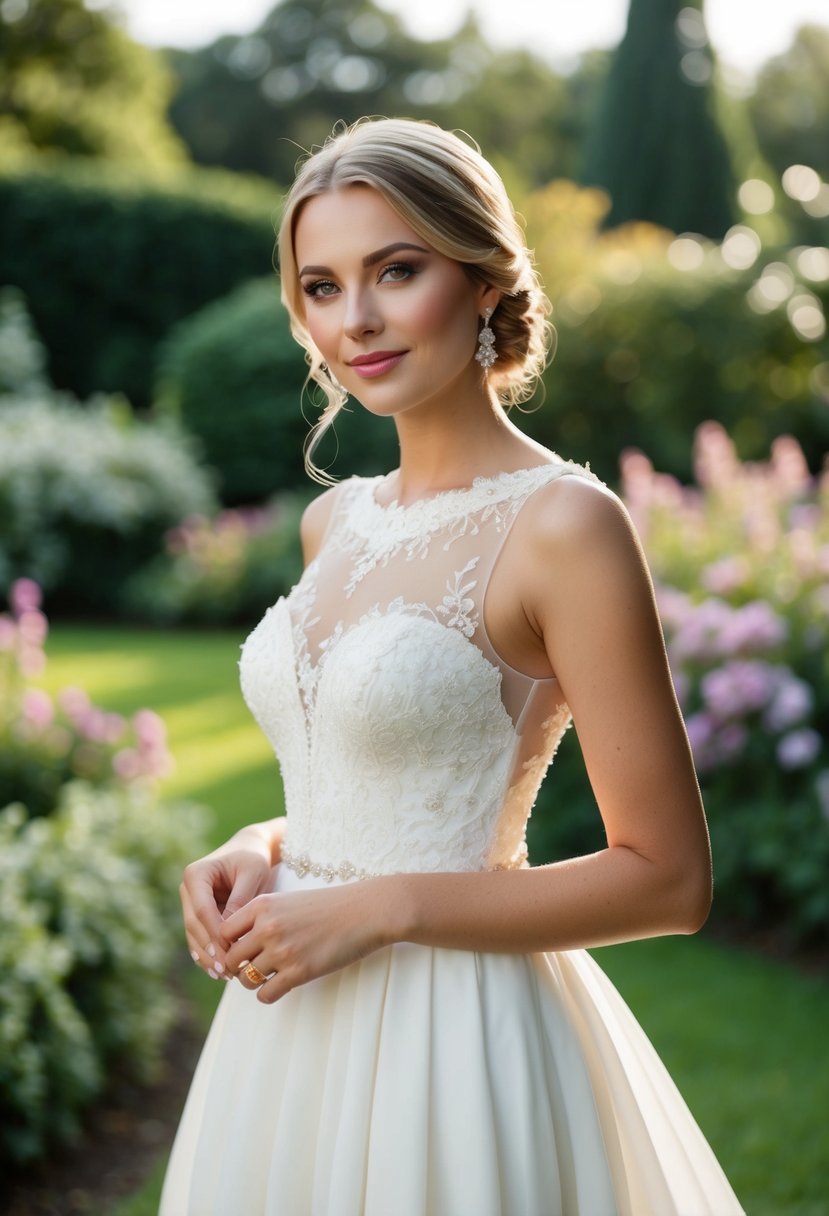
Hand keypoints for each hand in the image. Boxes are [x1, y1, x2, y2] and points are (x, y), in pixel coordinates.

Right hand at [181, 828, 277, 980]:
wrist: (251, 851)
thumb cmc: (254, 859)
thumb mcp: (252, 874)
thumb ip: (240, 900)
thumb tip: (228, 931)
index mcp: (196, 874)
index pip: (202, 909)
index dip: (214, 932)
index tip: (228, 952)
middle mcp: (188, 889)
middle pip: (194, 925)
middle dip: (209, 949)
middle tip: (225, 970)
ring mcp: (190, 903)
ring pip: (193, 935)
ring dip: (207, 956)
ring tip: (224, 974)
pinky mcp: (197, 915)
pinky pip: (199, 938)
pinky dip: (208, 954)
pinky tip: (219, 971)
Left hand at [221, 879, 392, 1003]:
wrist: (365, 911)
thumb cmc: (328, 907)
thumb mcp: (288, 902)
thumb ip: (262, 918)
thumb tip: (235, 944)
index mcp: (262, 905)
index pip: (223, 932)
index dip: (227, 945)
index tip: (240, 950)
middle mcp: (267, 927)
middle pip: (231, 958)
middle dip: (238, 967)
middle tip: (251, 968)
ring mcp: (282, 950)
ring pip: (245, 979)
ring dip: (253, 981)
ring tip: (269, 975)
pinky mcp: (299, 972)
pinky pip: (265, 994)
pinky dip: (269, 993)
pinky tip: (281, 985)